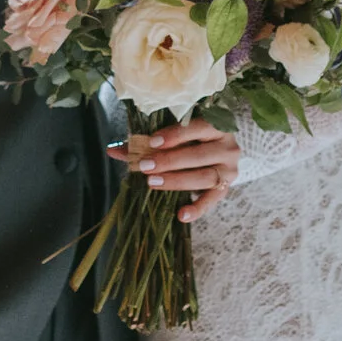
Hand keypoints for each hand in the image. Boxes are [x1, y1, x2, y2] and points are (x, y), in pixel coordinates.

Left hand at [117, 121, 241, 221]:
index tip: (151, 143)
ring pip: (205, 177)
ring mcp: (229, 169)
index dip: (174, 135)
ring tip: (153, 183)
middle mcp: (228, 146)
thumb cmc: (193, 139)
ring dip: (177, 181)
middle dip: (170, 161)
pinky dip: (197, 209)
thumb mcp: (174, 136)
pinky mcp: (226, 188)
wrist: (221, 151)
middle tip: (145, 167)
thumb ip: (145, 142)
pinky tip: (181, 215)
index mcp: (216, 126)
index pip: (197, 127)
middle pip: (199, 155)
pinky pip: (212, 200)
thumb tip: (112, 150)